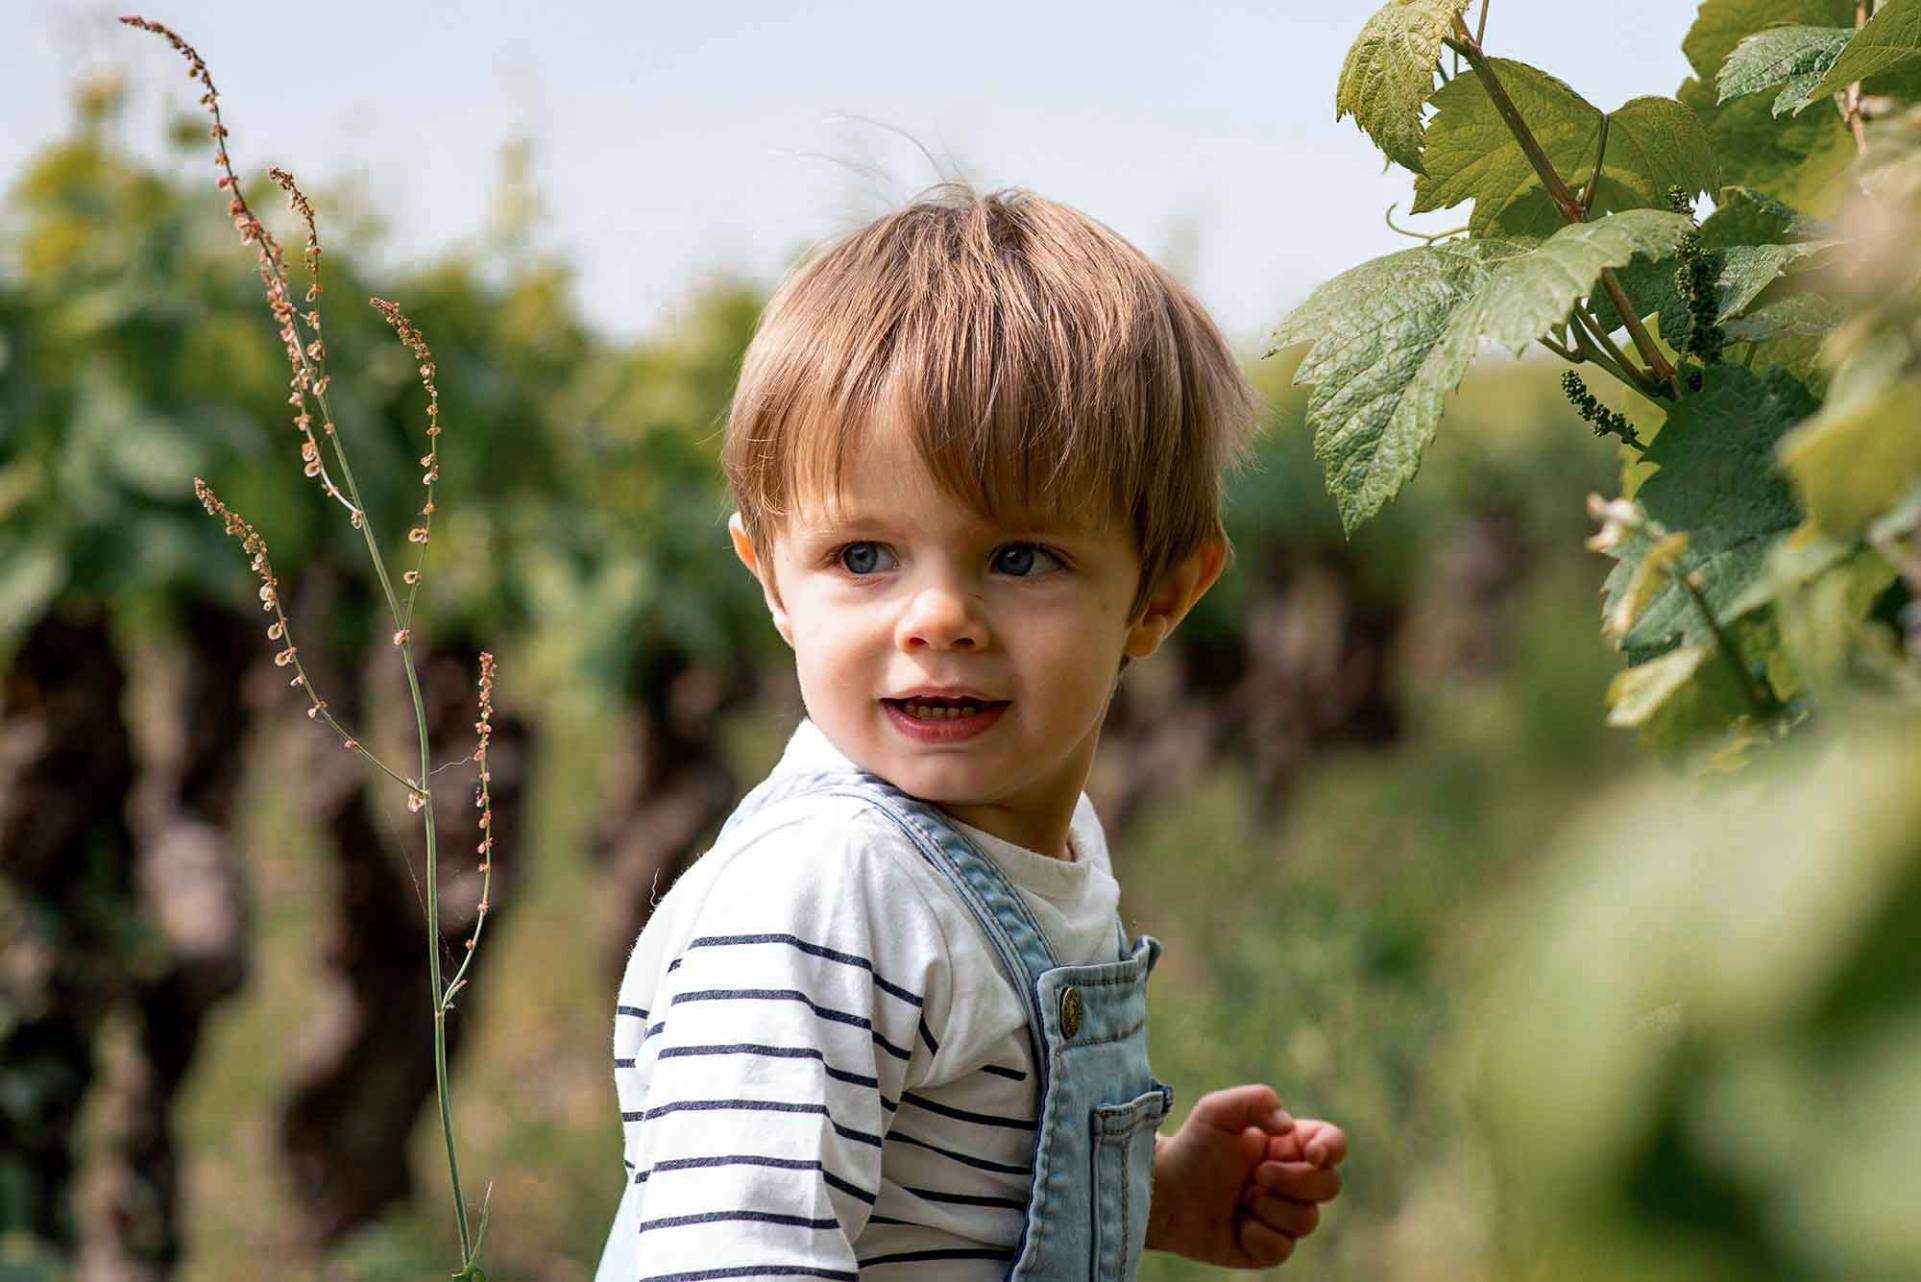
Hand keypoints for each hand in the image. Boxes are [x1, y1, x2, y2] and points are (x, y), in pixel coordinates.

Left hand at [1144, 1084, 1345, 1268]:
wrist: (1163, 1191)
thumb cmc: (1193, 1146)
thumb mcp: (1217, 1110)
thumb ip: (1256, 1101)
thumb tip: (1289, 1128)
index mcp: (1287, 1144)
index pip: (1332, 1143)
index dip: (1332, 1148)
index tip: (1313, 1153)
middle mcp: (1291, 1180)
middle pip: (1329, 1186)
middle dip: (1295, 1181)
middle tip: (1258, 1175)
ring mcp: (1281, 1215)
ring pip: (1308, 1221)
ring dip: (1271, 1208)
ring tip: (1242, 1198)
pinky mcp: (1267, 1247)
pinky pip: (1283, 1249)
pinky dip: (1258, 1236)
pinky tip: (1237, 1224)